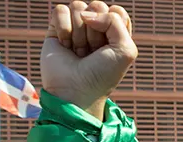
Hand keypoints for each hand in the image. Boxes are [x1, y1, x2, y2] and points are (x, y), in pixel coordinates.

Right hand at [42, 2, 136, 118]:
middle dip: (96, 31)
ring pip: (78, 6)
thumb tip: (86, 13)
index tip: (110, 46)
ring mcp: (76, 27)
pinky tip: (65, 46)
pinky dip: (63, 29)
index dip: (113, 25)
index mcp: (116, 31)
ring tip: (79, 52)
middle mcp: (96, 27)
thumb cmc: (103, 74)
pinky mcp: (56, 28)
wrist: (76, 91)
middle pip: (97, 5)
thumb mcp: (126, 49)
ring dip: (79, 33)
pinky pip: (60, 10)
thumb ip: (116, 21)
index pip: (116, 10)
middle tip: (93, 52)